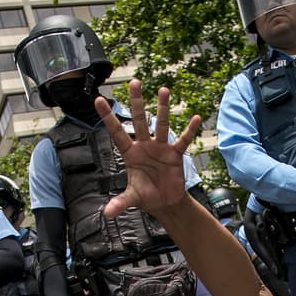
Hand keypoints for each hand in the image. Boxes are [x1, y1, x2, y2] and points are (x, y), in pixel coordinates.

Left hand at [94, 80, 201, 219]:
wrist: (165, 203)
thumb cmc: (146, 196)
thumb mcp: (132, 198)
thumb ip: (119, 202)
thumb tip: (106, 213)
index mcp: (130, 154)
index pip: (117, 132)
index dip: (108, 117)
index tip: (98, 100)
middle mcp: (144, 146)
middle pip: (139, 120)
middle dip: (137, 102)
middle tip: (134, 81)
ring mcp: (160, 148)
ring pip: (161, 124)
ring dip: (162, 108)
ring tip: (163, 90)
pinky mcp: (175, 154)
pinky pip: (183, 140)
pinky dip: (190, 131)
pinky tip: (196, 118)